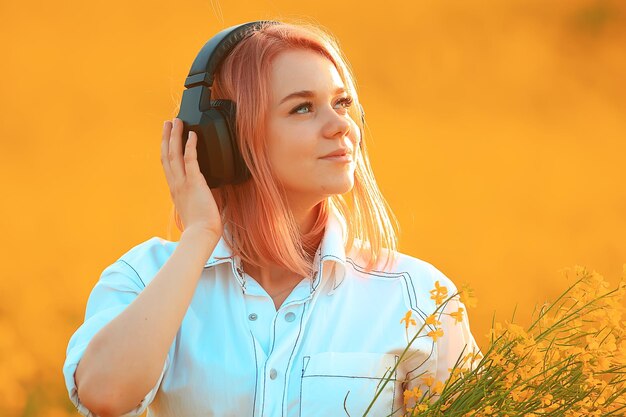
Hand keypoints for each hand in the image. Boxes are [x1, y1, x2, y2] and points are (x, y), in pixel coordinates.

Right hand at [161, 118, 222, 237]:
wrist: (201, 234)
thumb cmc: (201, 227)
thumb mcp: (195, 208)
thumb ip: (196, 198)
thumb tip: (207, 193)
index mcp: (175, 190)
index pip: (168, 166)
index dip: (166, 150)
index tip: (166, 139)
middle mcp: (176, 184)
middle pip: (167, 155)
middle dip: (167, 137)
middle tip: (168, 122)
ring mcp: (183, 183)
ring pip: (174, 154)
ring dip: (175, 135)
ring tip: (176, 121)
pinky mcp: (194, 182)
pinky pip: (191, 160)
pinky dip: (190, 146)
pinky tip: (192, 135)